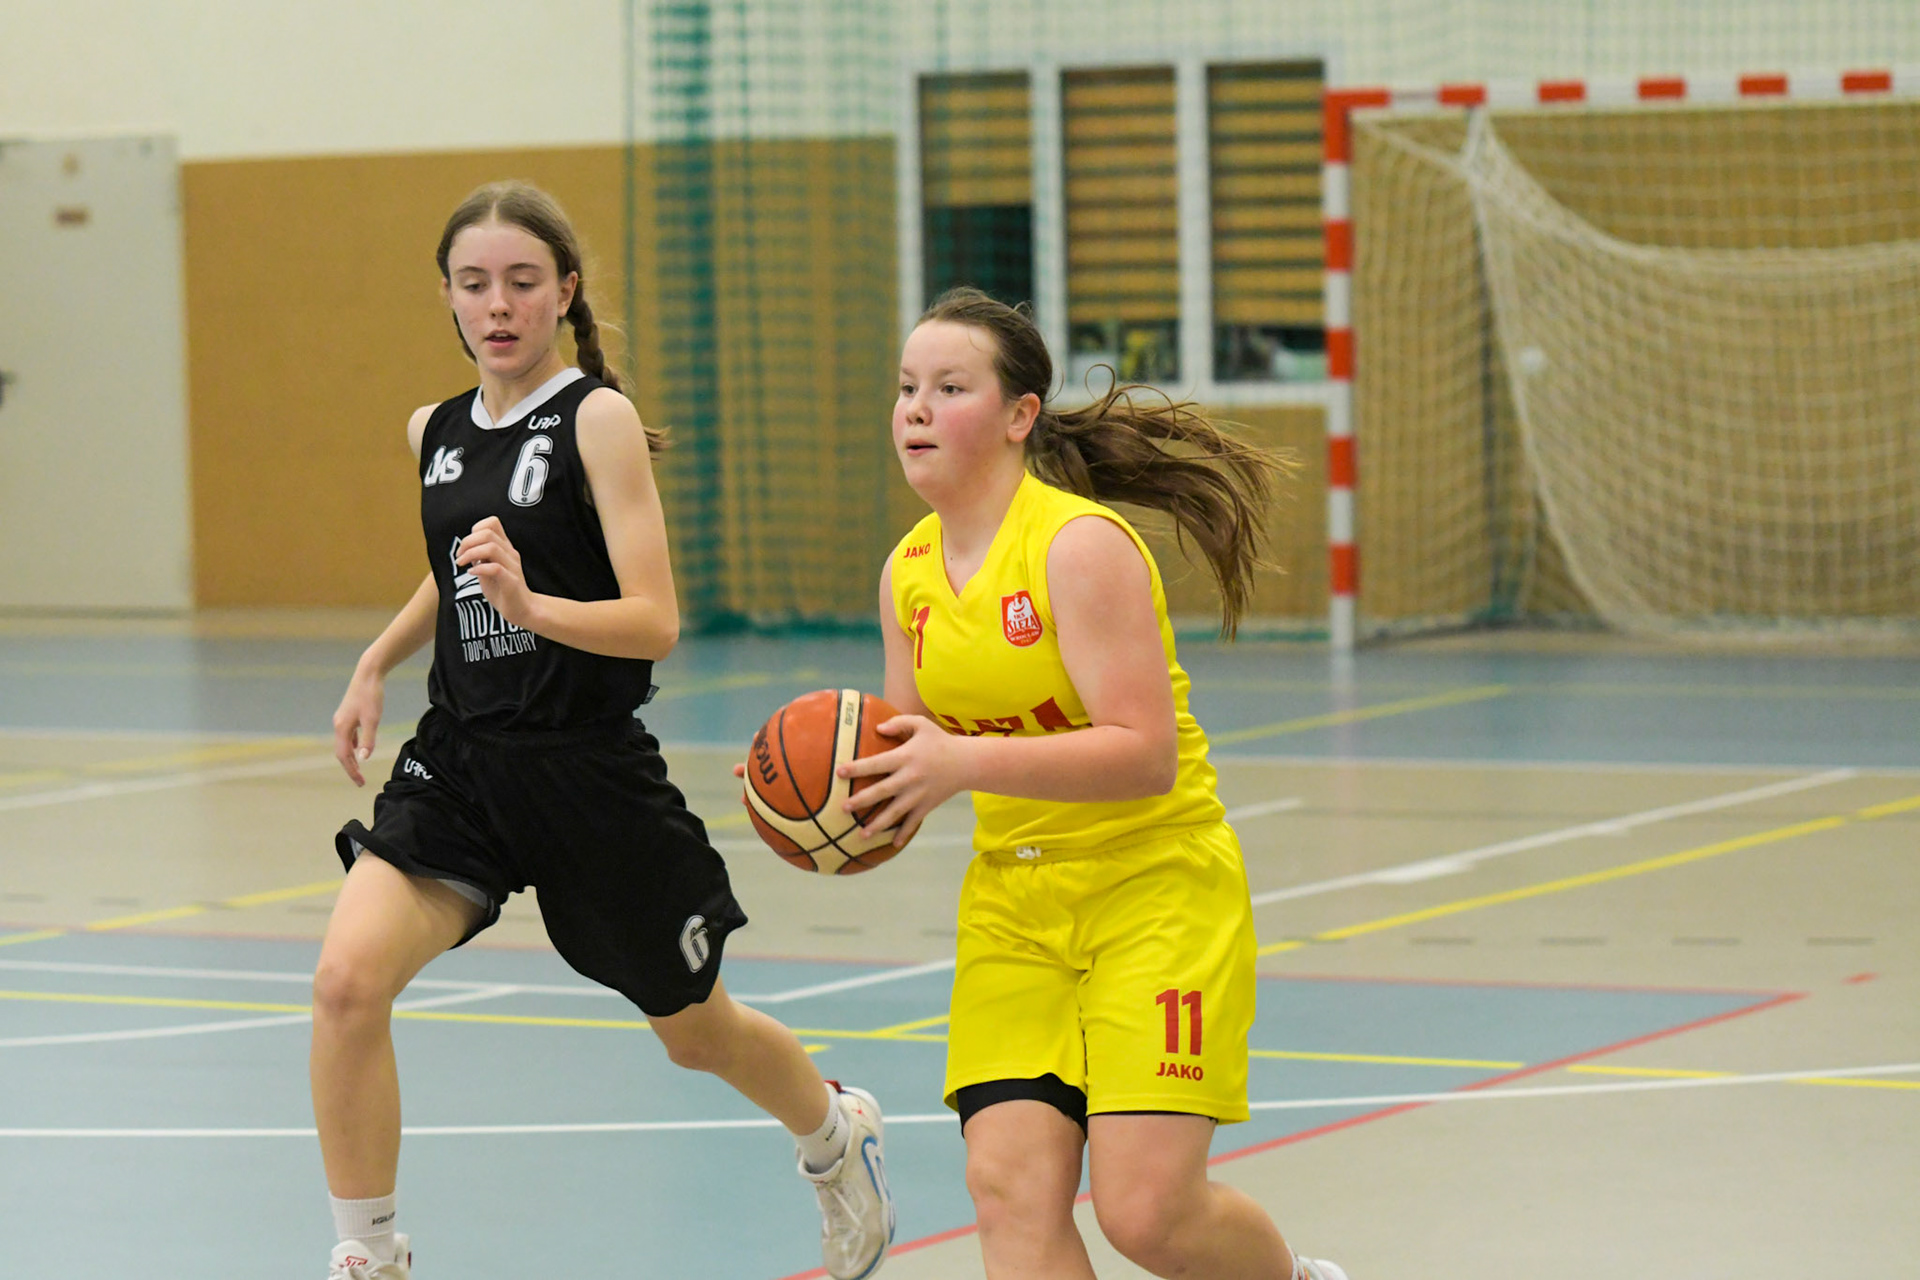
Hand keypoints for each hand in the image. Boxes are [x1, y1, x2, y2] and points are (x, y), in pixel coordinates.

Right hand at [332, 668, 384, 786]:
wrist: (368, 674)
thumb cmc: (371, 696)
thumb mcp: (373, 719)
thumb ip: (368, 740)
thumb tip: (363, 759)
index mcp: (342, 728)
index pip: (344, 756)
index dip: (351, 771)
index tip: (360, 783)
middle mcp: (338, 724)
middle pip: (341, 752)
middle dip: (350, 767)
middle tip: (360, 781)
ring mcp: (342, 719)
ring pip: (344, 744)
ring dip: (350, 757)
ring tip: (358, 768)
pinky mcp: (348, 714)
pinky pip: (347, 735)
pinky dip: (352, 745)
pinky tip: (358, 748)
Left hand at [457, 516, 536, 628]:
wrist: (521, 609)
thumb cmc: (502, 589)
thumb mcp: (488, 567)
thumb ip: (480, 556)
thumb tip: (465, 547)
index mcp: (505, 548)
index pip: (492, 523)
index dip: (475, 530)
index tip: (465, 547)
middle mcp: (510, 553)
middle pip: (488, 533)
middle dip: (467, 542)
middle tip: (460, 557)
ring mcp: (512, 566)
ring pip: (491, 548)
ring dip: (471, 554)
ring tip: (462, 564)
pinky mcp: (511, 581)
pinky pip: (495, 568)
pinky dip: (479, 569)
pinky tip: (472, 573)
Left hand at [838, 715, 967, 846]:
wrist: (967, 763)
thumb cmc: (940, 741)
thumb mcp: (922, 725)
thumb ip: (899, 723)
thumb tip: (878, 728)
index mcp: (905, 757)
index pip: (876, 763)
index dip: (857, 768)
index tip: (839, 772)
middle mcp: (910, 778)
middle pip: (882, 791)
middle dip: (861, 800)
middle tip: (843, 808)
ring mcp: (918, 794)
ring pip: (895, 812)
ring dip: (878, 824)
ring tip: (861, 835)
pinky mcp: (927, 805)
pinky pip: (913, 822)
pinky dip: (904, 833)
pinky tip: (893, 844)